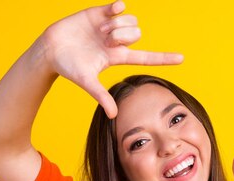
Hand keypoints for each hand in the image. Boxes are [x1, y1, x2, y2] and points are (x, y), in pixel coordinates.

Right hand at [40, 1, 182, 117]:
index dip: (164, 58)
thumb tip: (113, 116)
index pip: (146, 58)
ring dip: (118, 26)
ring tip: (100, 32)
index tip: (182, 59)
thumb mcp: (86, 82)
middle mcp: (117, 42)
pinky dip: (119, 8)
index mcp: (117, 57)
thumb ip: (101, 96)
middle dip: (124, 35)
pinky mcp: (99, 13)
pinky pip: (120, 7)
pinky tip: (112, 11)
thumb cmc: (68, 68)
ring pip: (130, 21)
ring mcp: (109, 26)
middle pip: (137, 34)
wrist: (50, 49)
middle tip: (106, 41)